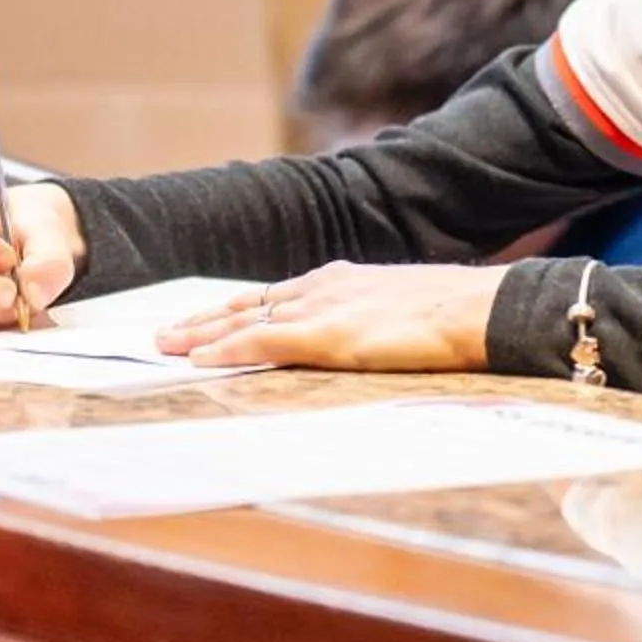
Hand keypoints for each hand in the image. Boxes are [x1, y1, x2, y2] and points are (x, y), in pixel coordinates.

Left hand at [155, 261, 503, 372]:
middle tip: (162, 332)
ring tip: (164, 346)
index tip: (204, 319)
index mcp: (339, 282)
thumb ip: (371, 322)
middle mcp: (321, 287)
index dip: (234, 310)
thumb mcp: (400, 312)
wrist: (478, 308)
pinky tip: (198, 359)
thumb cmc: (453, 315)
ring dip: (201, 334)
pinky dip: (226, 349)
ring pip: (244, 320)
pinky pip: (262, 341)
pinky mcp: (326, 334)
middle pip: (247, 302)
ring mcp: (321, 308)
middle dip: (203, 318)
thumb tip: (364, 341)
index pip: (272, 296)